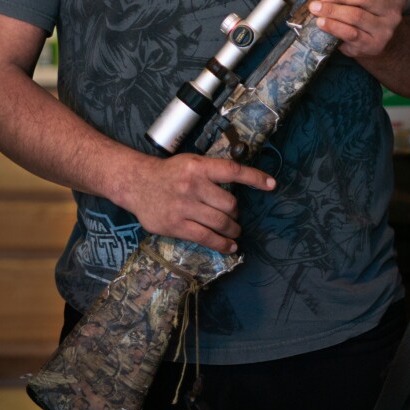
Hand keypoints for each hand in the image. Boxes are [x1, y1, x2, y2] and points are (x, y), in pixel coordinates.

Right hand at [123, 152, 275, 253]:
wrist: (137, 183)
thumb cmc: (169, 173)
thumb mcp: (191, 163)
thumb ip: (212, 172)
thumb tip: (239, 184)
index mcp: (199, 166)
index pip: (233, 170)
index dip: (255, 178)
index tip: (272, 184)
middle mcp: (193, 185)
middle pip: (229, 203)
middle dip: (236, 212)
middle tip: (234, 216)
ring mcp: (184, 206)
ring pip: (220, 222)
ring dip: (233, 230)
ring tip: (235, 232)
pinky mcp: (177, 225)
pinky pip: (206, 238)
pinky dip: (222, 244)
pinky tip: (230, 246)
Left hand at [308, 0, 404, 59]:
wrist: (377, 43)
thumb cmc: (369, 13)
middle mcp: (394, 13)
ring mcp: (385, 31)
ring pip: (356, 16)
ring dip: (332, 10)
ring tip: (316, 7)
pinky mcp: (372, 46)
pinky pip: (350, 34)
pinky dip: (333, 26)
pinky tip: (321, 22)